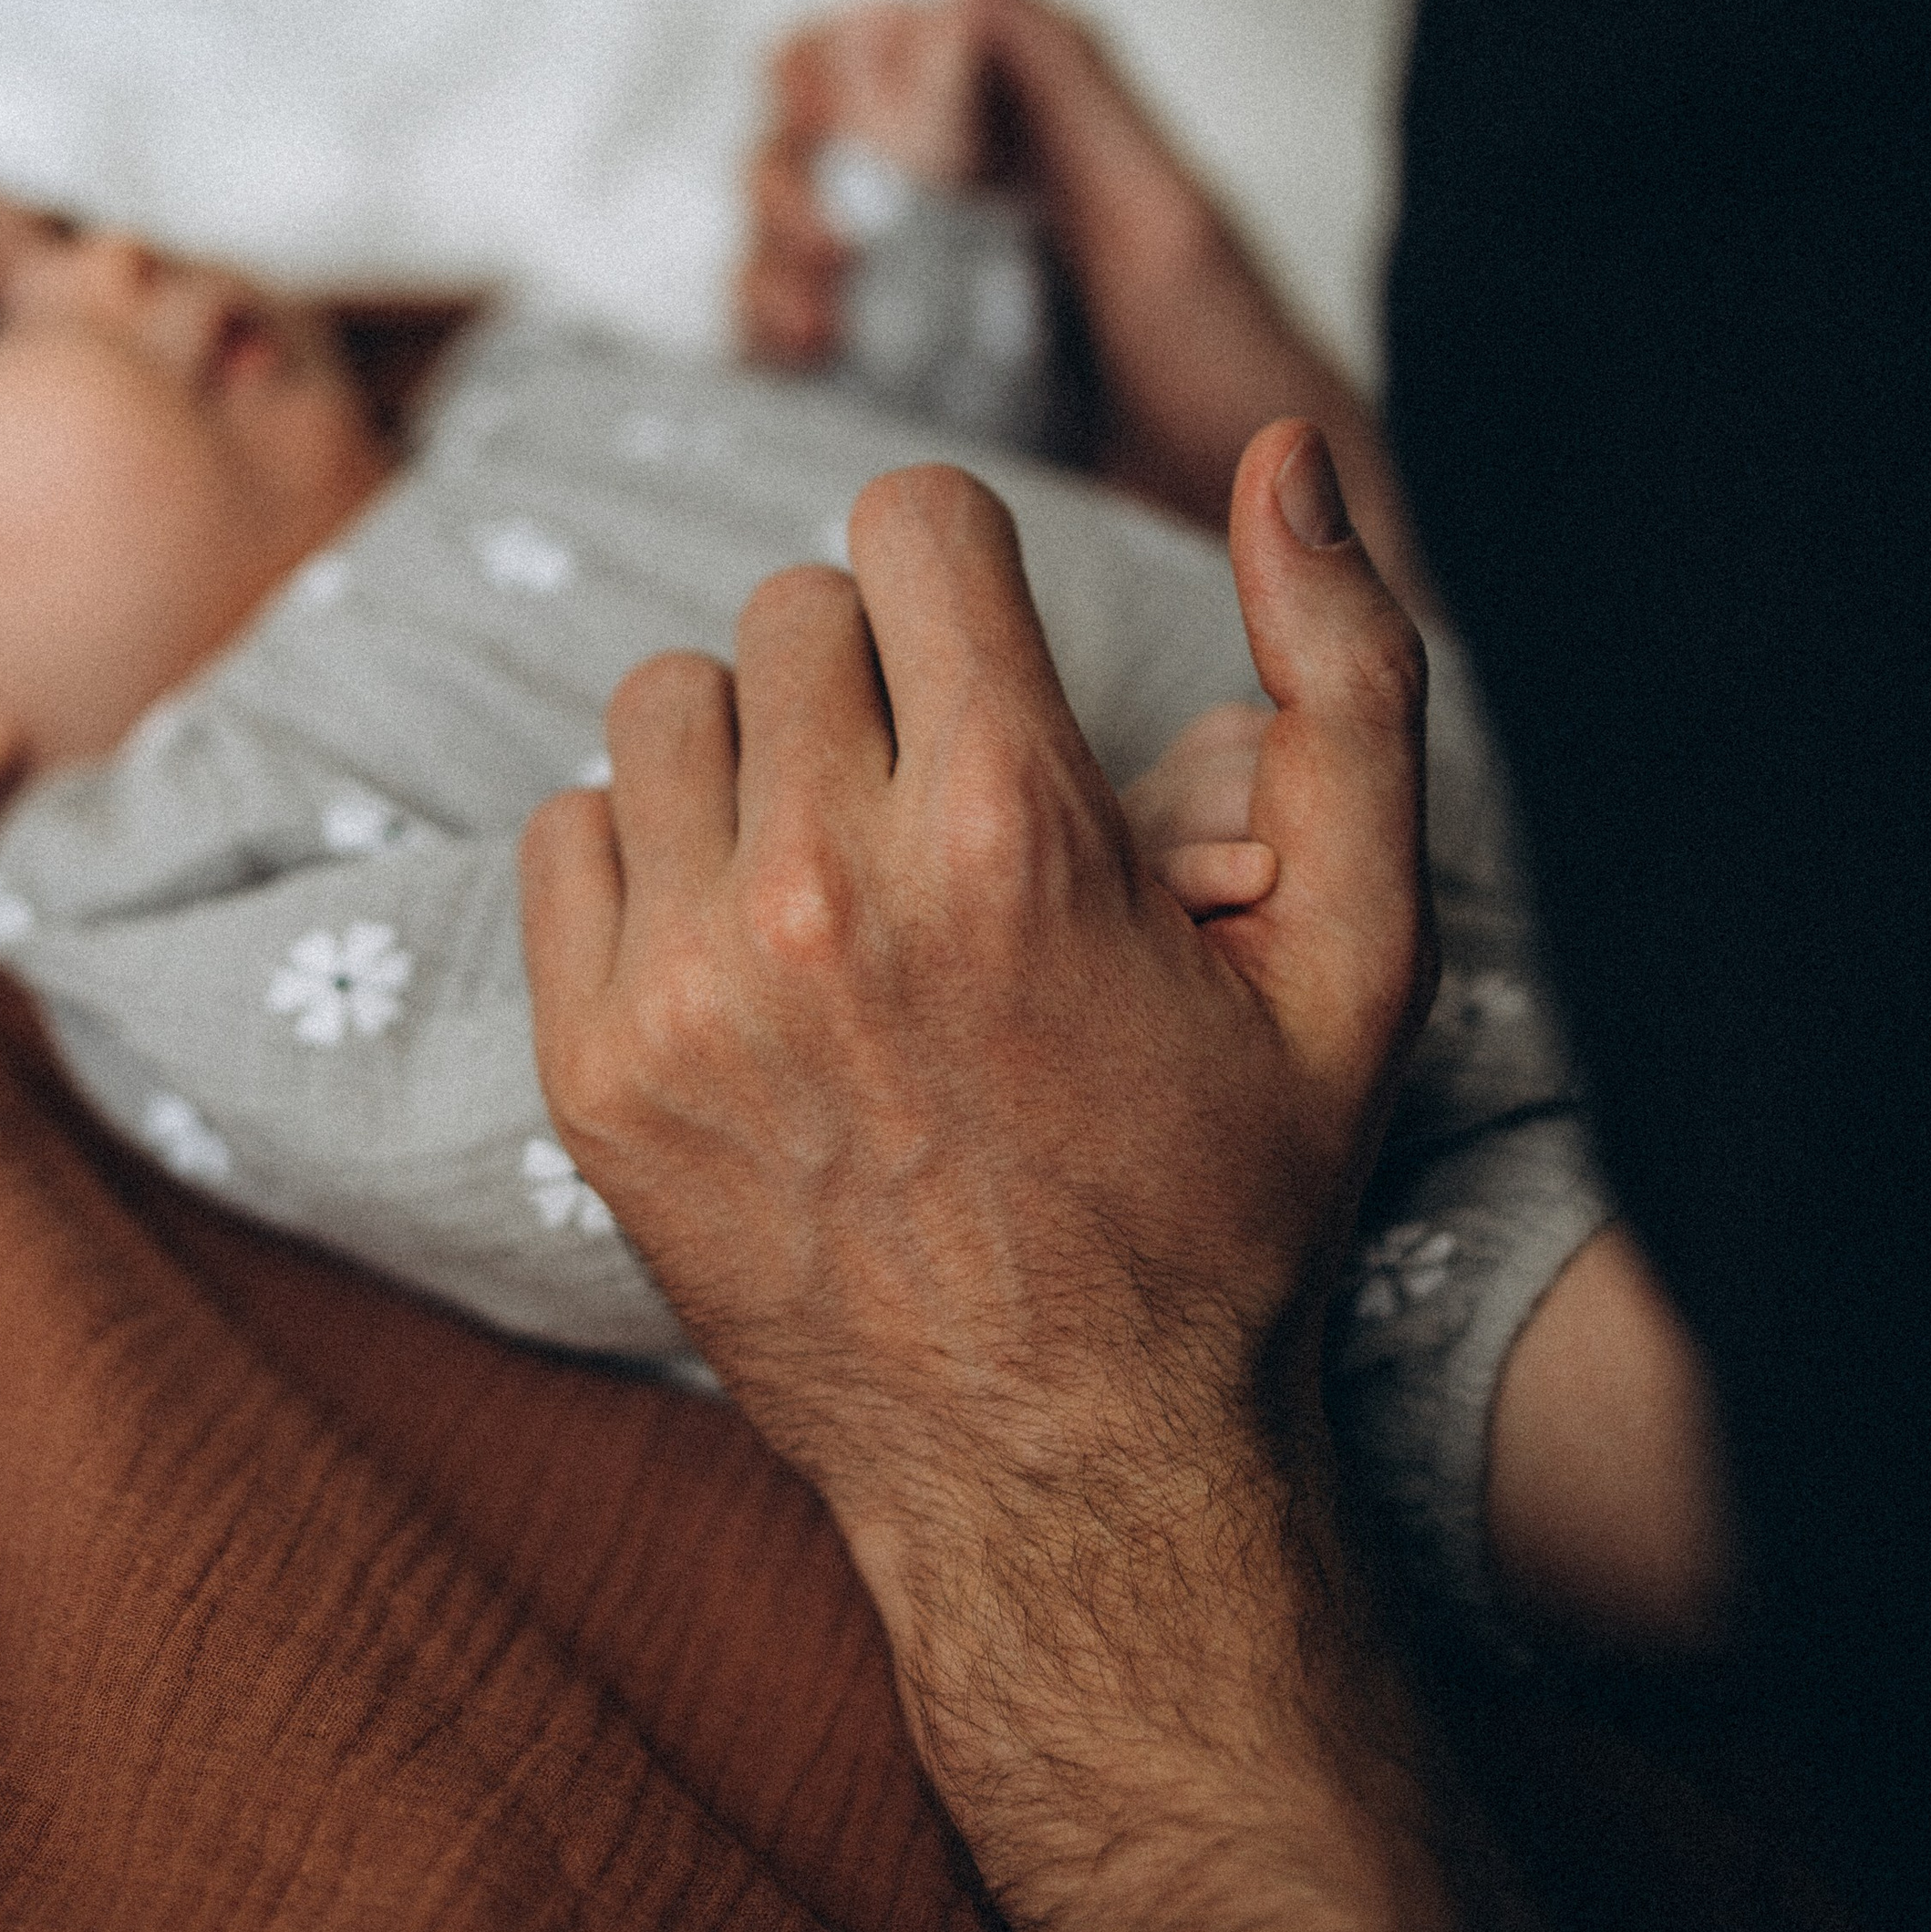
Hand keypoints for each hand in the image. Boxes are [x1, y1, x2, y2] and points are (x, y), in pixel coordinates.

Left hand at [520, 420, 1434, 1694]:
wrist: (1070, 1474)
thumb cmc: (1228, 1207)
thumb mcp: (1363, 951)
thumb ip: (1350, 677)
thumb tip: (1292, 457)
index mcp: (1014, 828)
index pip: (912, 521)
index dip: (968, 577)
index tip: (994, 665)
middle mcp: (827, 889)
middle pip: (792, 607)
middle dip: (878, 675)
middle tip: (944, 802)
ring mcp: (688, 987)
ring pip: (667, 701)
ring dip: (755, 755)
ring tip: (843, 868)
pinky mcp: (596, 1071)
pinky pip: (567, 832)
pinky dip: (647, 863)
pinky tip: (746, 949)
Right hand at [741, 0, 1430, 607]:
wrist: (1275, 548)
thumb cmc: (1240, 369)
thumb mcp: (1158, 206)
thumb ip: (1059, 71)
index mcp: (1015, 144)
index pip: (868, 59)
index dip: (831, 68)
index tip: (843, 112)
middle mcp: (952, 221)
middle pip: (803, 153)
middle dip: (793, 178)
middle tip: (836, 239)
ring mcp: (917, 318)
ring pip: (781, 250)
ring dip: (774, 260)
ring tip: (825, 312)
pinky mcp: (896, 414)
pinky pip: (789, 358)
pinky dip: (771, 340)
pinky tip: (811, 358)